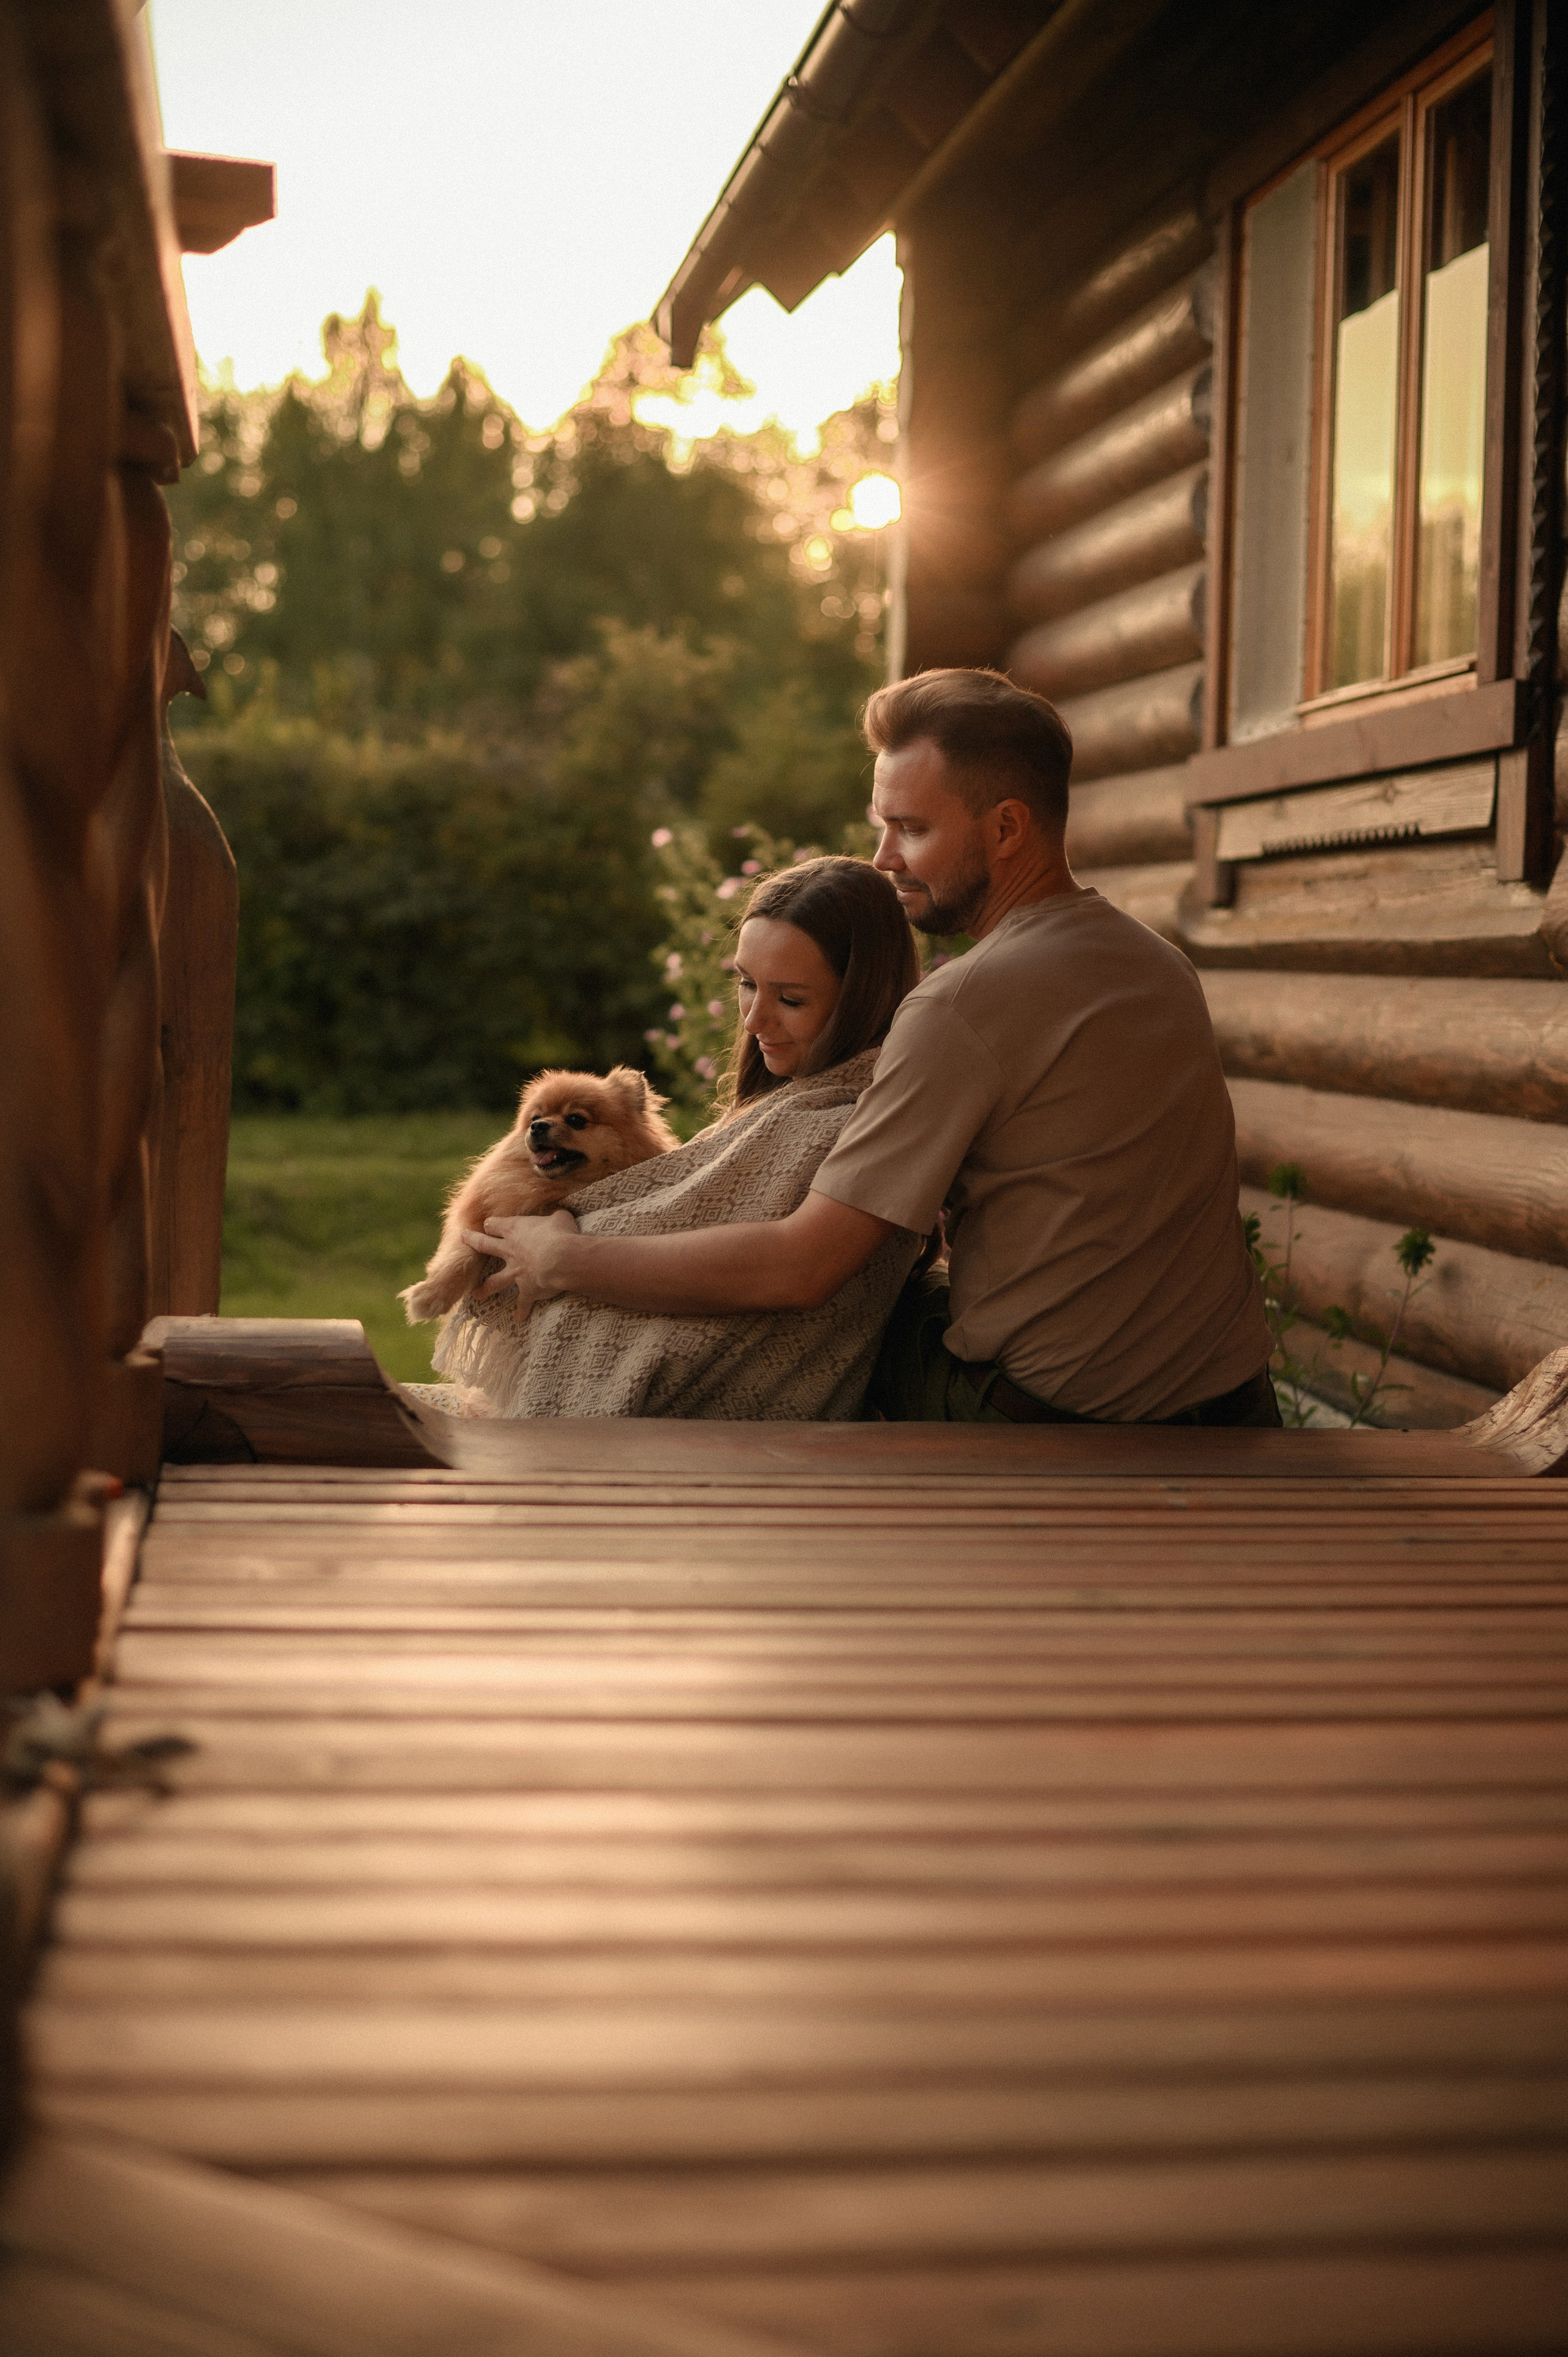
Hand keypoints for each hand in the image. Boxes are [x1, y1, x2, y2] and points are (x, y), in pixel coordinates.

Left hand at [461, 1208, 580, 1308]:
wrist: (562, 1259)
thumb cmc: (561, 1234)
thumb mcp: (560, 1218)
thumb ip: (554, 1217)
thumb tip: (557, 1215)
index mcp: (515, 1229)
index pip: (495, 1224)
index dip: (491, 1224)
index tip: (487, 1225)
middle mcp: (510, 1251)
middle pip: (485, 1245)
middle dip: (473, 1241)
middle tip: (462, 1238)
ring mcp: (515, 1273)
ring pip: (494, 1281)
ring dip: (484, 1288)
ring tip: (475, 1294)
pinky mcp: (526, 1290)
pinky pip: (522, 1303)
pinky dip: (520, 1311)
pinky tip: (518, 1318)